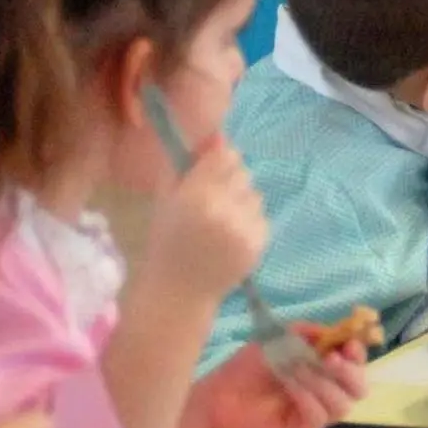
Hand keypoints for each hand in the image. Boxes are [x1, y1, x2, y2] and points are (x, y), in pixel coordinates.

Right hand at [141, 136, 267, 309]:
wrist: (180, 291)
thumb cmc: (167, 240)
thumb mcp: (166, 197)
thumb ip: (187, 163)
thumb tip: (216, 137)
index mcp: (195, 195)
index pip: (224, 155)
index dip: (219, 159)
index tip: (210, 170)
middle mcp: (222, 210)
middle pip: (242, 171)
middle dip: (229, 180)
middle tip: (213, 201)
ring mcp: (243, 228)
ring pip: (254, 194)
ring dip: (241, 201)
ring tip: (221, 222)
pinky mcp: (258, 244)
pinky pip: (261, 216)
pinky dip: (249, 222)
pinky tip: (230, 237)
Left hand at [189, 328, 367, 427]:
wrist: (218, 398)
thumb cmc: (247, 368)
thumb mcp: (276, 339)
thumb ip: (305, 333)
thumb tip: (331, 332)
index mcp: (323, 367)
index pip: (355, 363)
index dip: (358, 353)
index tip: (348, 345)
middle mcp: (325, 391)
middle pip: (359, 389)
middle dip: (350, 373)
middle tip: (331, 360)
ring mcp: (315, 413)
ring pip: (342, 405)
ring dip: (324, 383)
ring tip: (298, 369)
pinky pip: (318, 417)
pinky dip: (308, 398)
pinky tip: (291, 386)